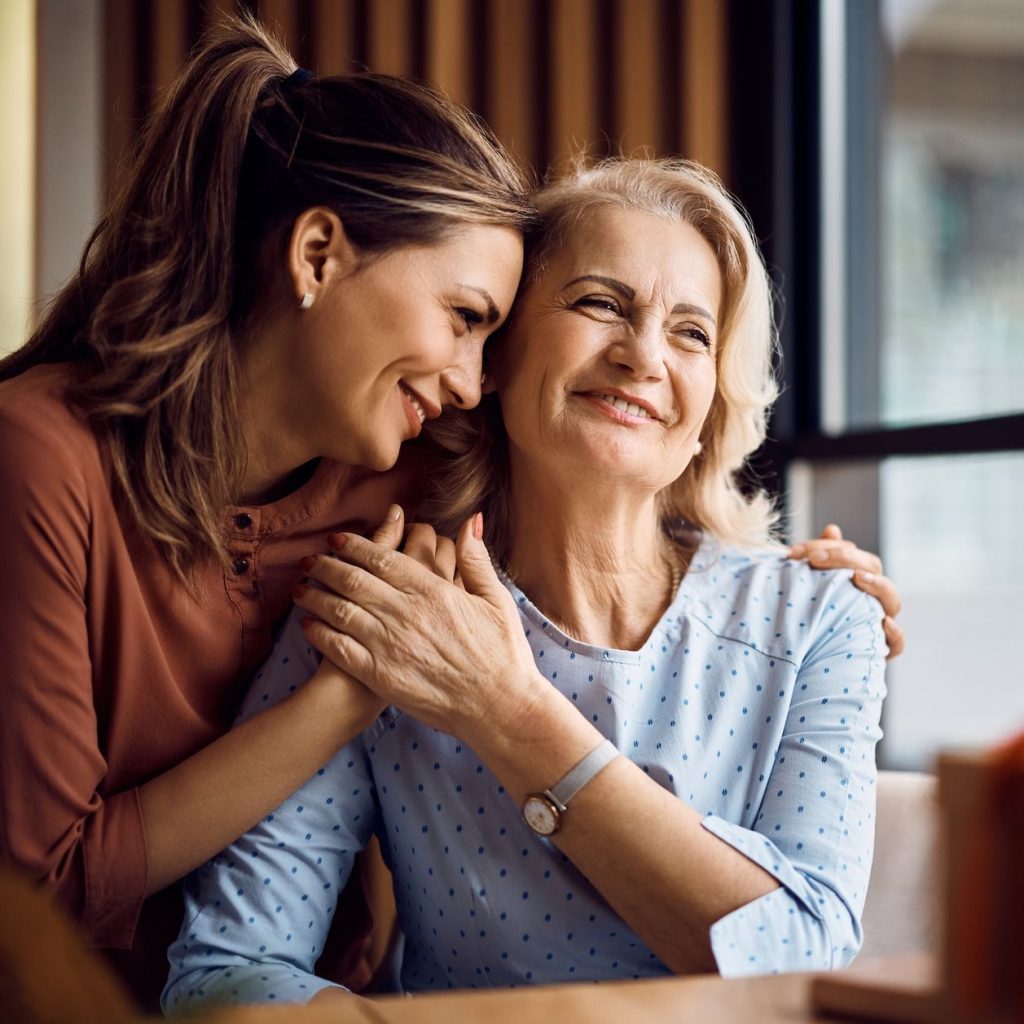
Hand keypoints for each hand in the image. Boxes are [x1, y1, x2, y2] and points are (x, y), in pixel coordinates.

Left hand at [293, 514, 546, 744]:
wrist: (499, 706)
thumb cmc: (503, 653)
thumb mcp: (496, 599)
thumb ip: (476, 559)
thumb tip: (470, 520)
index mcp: (433, 590)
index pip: (382, 559)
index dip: (354, 546)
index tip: (336, 539)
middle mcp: (406, 613)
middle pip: (353, 580)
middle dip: (325, 566)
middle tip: (308, 560)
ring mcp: (391, 645)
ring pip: (340, 611)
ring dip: (315, 596)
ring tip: (299, 589)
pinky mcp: (381, 676)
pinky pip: (340, 648)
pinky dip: (319, 634)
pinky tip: (307, 625)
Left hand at [789, 524, 904, 658]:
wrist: (808, 661)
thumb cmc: (811, 616)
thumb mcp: (811, 586)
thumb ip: (821, 557)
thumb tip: (833, 529)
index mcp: (857, 578)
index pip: (852, 553)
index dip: (827, 547)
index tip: (795, 552)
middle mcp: (871, 597)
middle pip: (872, 568)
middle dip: (845, 558)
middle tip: (816, 559)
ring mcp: (879, 621)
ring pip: (892, 600)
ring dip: (877, 585)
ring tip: (857, 578)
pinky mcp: (880, 649)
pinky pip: (897, 643)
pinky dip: (894, 633)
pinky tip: (882, 622)